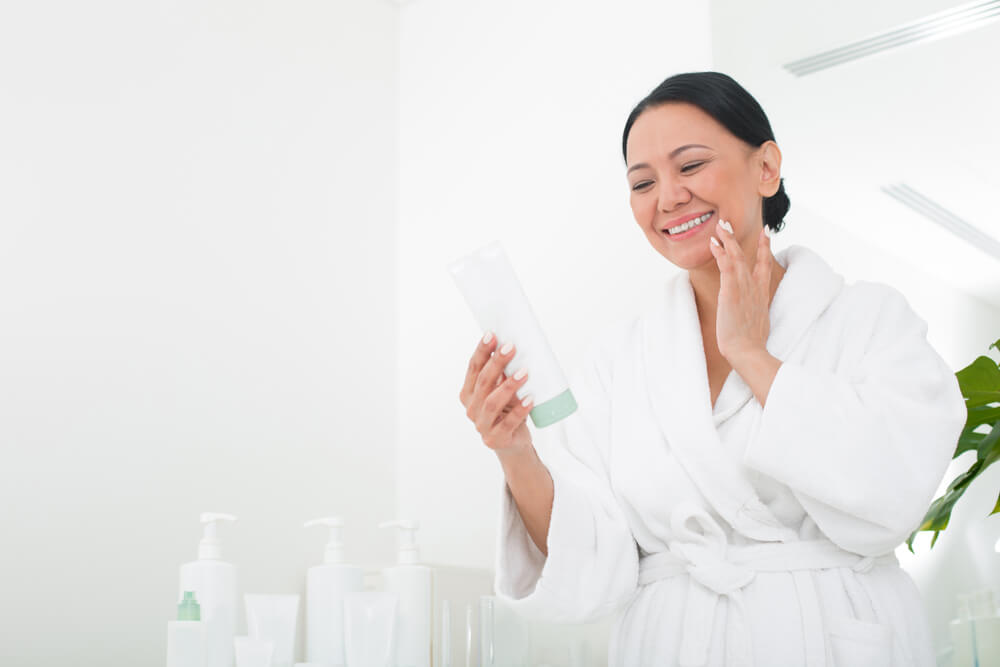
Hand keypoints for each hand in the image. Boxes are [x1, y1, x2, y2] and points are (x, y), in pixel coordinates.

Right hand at [459, 333, 533, 454]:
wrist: (513, 444)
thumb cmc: (507, 412)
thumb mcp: (504, 391)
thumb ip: (504, 374)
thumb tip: (515, 346)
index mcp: (469, 393)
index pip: (473, 368)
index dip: (482, 351)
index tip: (492, 335)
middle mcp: (471, 408)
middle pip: (483, 382)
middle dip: (496, 363)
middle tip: (511, 348)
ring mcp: (482, 425)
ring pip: (492, 402)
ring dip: (509, 385)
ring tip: (524, 372)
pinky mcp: (496, 439)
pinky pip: (508, 423)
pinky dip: (520, 410)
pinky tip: (530, 399)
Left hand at [708, 220, 773, 362]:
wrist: (749, 351)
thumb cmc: (751, 343)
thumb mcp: (757, 321)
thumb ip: (754, 310)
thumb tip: (751, 312)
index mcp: (762, 293)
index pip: (765, 264)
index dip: (766, 247)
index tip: (767, 232)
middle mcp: (755, 287)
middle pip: (749, 255)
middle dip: (737, 238)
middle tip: (728, 222)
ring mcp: (744, 288)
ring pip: (737, 256)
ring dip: (727, 239)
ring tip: (719, 226)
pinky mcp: (732, 292)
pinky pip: (727, 266)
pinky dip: (721, 252)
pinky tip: (713, 242)